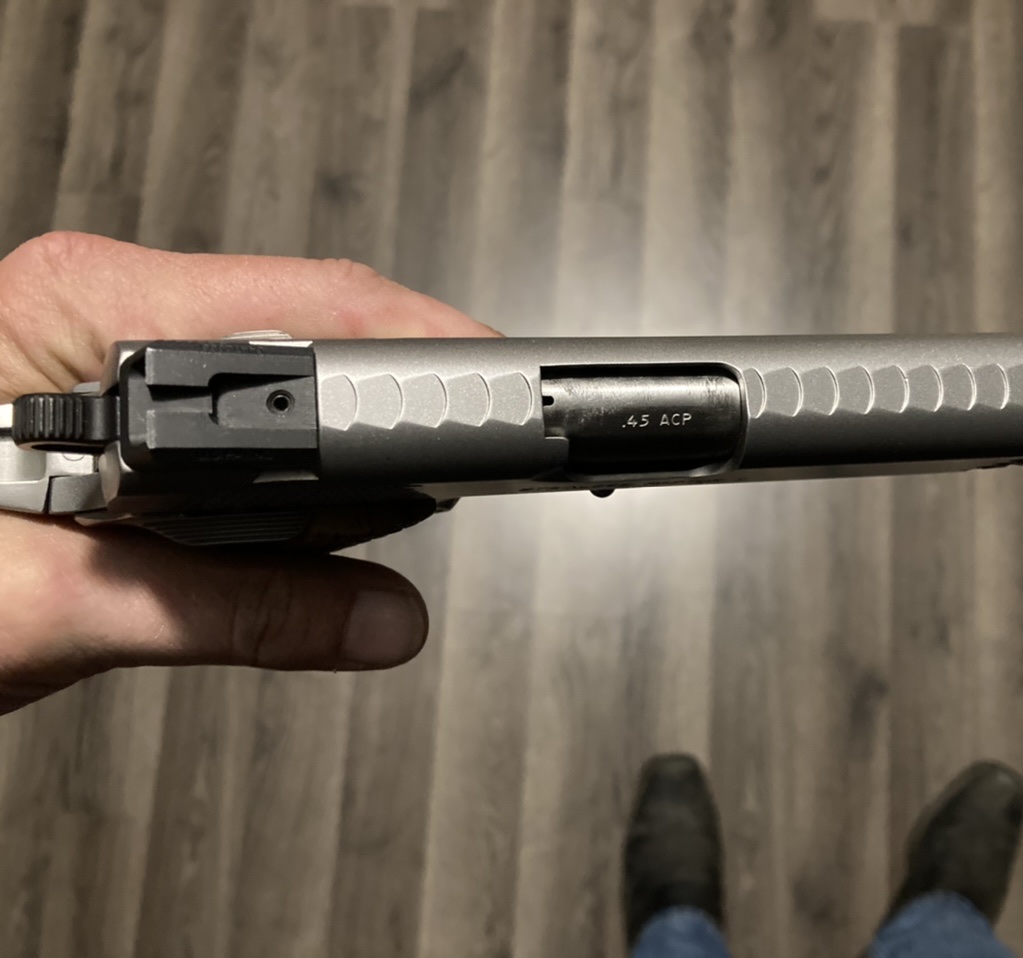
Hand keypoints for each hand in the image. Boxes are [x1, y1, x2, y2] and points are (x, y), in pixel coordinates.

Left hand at [0, 232, 498, 713]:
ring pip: (292, 381)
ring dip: (353, 449)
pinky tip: (324, 521)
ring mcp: (118, 354)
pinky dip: (304, 480)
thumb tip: (381, 622)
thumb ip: (239, 617)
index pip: (311, 306)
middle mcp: (108, 312)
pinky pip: (255, 426)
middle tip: (476, 469)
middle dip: (403, 406)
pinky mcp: (126, 406)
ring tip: (400, 508)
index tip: (499, 408)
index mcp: (82, 306)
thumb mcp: (57, 606)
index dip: (422, 358)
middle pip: (317, 333)